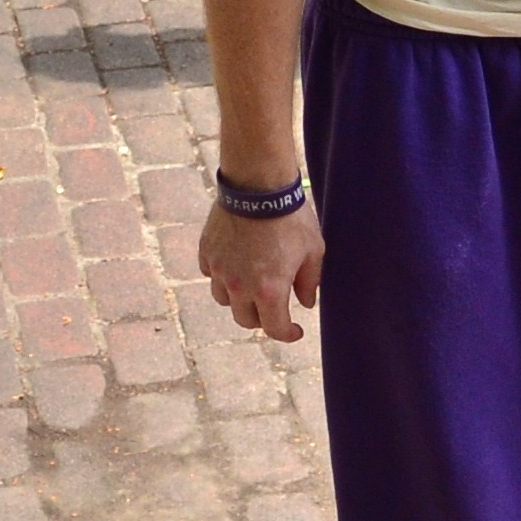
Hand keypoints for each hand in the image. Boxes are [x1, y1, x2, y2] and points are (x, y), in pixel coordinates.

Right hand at [199, 193, 323, 342]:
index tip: (296, 330)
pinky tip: (236, 266)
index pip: (275, 328)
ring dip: (239, 300)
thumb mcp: (314, 252)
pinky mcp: (206, 252)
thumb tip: (306, 303)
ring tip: (252, 287)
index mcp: (269, 291)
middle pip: (245, 320)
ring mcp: (220, 270)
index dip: (288, 334)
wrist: (258, 186)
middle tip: (274, 309)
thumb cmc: (292, 218)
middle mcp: (240, 287)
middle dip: (262, 319)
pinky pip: (211, 275)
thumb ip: (310, 283)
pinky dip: (222, 277)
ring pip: (224, 300)